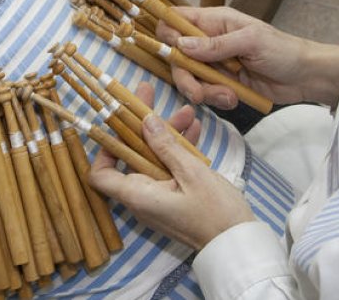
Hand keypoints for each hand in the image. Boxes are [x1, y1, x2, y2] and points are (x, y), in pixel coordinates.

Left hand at [88, 83, 254, 249]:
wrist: (238, 245)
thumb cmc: (216, 213)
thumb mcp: (191, 173)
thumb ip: (166, 146)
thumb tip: (145, 120)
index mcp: (137, 195)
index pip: (100, 174)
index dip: (103, 148)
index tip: (116, 123)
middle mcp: (142, 197)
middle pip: (131, 157)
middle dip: (142, 125)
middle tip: (149, 94)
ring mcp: (158, 198)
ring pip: (154, 159)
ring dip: (167, 135)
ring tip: (187, 112)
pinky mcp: (174, 197)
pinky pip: (169, 169)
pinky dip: (179, 151)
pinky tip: (194, 129)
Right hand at [158, 6, 338, 108]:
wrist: (305, 77)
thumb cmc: (282, 50)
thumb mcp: (250, 41)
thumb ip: (215, 44)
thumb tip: (181, 45)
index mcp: (214, 21)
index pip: (176, 20)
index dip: (168, 34)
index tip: (175, 53)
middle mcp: (209, 41)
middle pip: (176, 56)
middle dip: (185, 76)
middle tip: (197, 92)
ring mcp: (214, 64)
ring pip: (189, 78)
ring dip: (203, 91)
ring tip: (227, 96)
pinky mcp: (222, 83)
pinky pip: (206, 92)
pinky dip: (216, 99)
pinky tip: (233, 98)